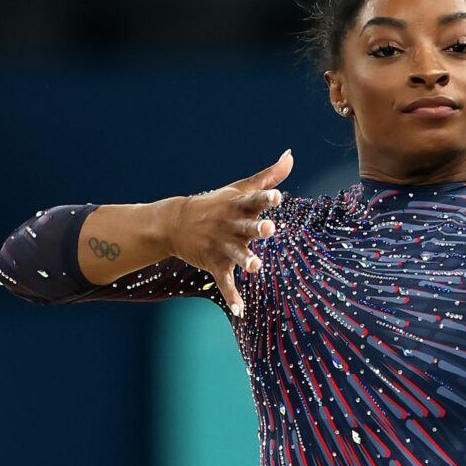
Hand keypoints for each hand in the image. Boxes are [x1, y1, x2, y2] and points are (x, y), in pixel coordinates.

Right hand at [167, 149, 293, 316]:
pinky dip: (232, 296)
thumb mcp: (240, 188)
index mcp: (239, 206)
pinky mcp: (215, 264)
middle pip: (246, 227)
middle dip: (257, 228)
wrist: (174, 223)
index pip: (254, 201)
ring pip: (236, 254)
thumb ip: (268, 176)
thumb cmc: (217, 204)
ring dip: (246, 260)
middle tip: (269, 228)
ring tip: (255, 267)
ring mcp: (222, 246)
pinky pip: (225, 282)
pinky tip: (240, 311)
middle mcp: (231, 226)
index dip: (265, 198)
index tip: (276, 196)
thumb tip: (291, 155)